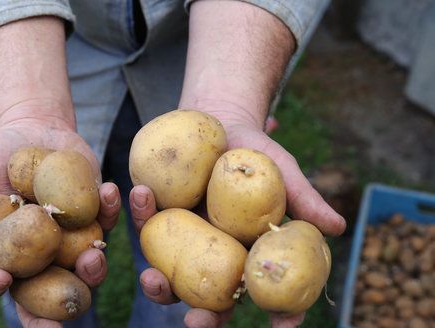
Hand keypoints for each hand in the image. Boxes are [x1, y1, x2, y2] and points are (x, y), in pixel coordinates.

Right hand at [0, 119, 120, 325]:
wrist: (30, 130)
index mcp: (1, 254)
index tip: (0, 279)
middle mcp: (37, 256)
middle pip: (45, 291)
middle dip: (56, 306)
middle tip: (66, 309)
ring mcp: (69, 241)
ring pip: (83, 267)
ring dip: (92, 269)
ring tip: (93, 256)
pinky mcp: (96, 218)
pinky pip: (107, 221)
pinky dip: (110, 210)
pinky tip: (110, 191)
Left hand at [129, 121, 345, 327]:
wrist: (221, 125)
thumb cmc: (257, 154)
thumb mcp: (283, 173)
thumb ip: (304, 199)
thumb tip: (337, 226)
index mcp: (251, 255)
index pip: (270, 293)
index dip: (281, 313)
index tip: (282, 326)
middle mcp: (217, 258)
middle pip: (213, 301)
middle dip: (204, 318)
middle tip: (197, 321)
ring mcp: (185, 243)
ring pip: (171, 278)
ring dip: (159, 286)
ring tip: (151, 277)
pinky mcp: (159, 220)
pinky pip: (146, 224)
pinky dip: (141, 213)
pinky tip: (141, 194)